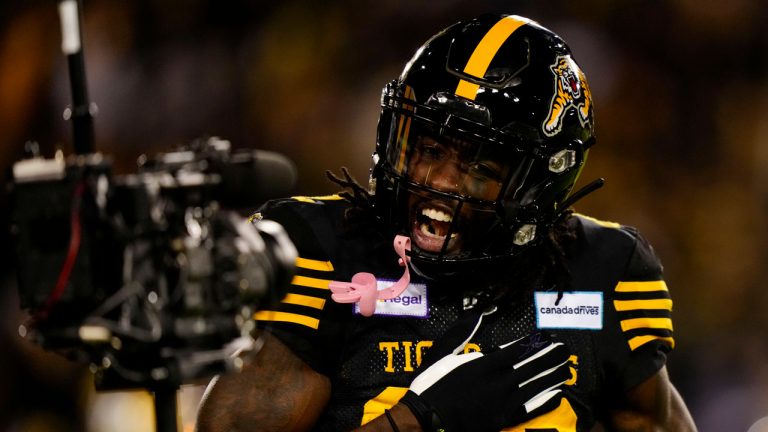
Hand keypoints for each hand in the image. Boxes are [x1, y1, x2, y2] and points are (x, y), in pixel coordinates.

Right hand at [399, 311, 570, 431]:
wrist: (428, 418)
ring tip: (567, 369)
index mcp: (485, 363)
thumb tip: (478, 314)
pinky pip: (530, 408)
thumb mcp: (442, 353)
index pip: (518, 350)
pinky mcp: (503, 419)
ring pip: (535, 386)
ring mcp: (503, 401)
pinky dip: (544, 400)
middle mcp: (499, 381)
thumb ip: (462, 333)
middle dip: (550, 357)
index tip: (548, 338)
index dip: (535, 343)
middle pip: (531, 366)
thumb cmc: (432, 385)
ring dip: (552, 376)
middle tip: (566, 350)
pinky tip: (556, 394)